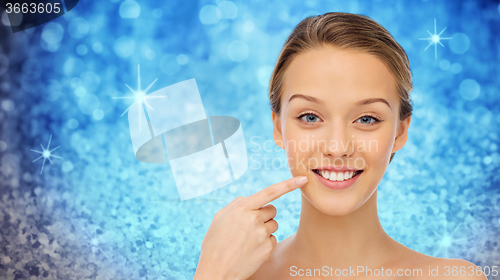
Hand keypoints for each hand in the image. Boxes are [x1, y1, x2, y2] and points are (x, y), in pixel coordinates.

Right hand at [193, 176, 308, 279]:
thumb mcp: (219, 218)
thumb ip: (236, 205)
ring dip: (264, 229)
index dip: (289, 184)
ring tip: (247, 239)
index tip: (303, 179)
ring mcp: (262, 234)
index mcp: (242, 208)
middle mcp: (254, 218)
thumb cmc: (214, 243)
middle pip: (272, 210)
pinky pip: (272, 239)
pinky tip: (250, 249)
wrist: (215, 270)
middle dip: (264, 215)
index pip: (270, 192)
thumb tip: (249, 199)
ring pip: (273, 225)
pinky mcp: (267, 248)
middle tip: (249, 226)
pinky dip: (264, 243)